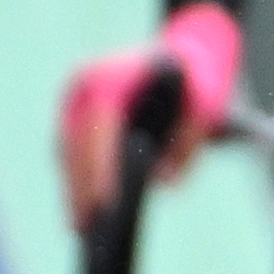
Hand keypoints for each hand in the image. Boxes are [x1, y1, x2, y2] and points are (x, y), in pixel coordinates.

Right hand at [58, 6, 236, 226]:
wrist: (187, 47)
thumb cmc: (197, 75)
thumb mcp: (206, 104)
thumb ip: (189, 142)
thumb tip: (164, 183)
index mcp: (111, 79)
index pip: (98, 133)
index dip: (98, 171)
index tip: (104, 204)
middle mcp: (85, 86)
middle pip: (75, 146)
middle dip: (79, 188)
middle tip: (85, 226)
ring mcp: (76, 96)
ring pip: (67, 150)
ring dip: (72, 185)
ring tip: (80, 223)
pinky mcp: (75, 108)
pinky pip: (71, 147)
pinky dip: (76, 174)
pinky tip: (82, 200)